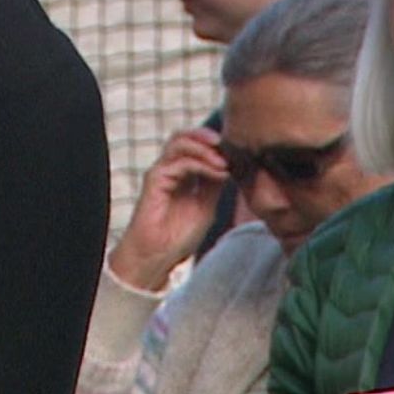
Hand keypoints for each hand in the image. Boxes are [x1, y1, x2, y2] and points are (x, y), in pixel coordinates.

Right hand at [107, 127, 227, 290]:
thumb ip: (214, 184)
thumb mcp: (207, 205)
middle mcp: (169, 169)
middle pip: (186, 137)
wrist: (158, 256)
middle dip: (209, 137)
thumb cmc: (178, 236)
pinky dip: (200, 163)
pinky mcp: (154, 180)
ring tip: (225, 160)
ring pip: (180, 143)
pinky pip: (179, 162)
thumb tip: (230, 164)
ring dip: (206, 149)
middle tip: (230, 145)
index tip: (239, 151)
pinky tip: (217, 172)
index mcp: (181, 174)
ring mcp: (161, 172)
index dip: (216, 145)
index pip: (196, 146)